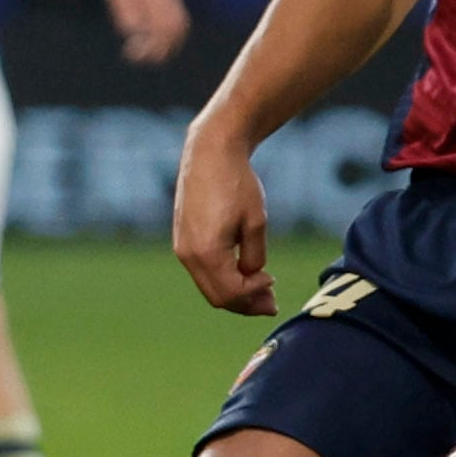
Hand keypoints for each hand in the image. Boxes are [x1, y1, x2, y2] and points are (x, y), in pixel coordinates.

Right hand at [171, 127, 275, 314]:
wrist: (210, 152)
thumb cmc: (237, 183)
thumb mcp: (256, 222)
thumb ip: (255, 256)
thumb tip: (251, 276)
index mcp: (206, 252)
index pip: (231, 292)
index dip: (255, 295)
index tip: (273, 281)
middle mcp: (188, 255)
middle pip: (217, 297)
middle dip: (245, 303)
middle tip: (271, 303)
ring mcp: (182, 248)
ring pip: (208, 286)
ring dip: (234, 292)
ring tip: (261, 288)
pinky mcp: (183, 240)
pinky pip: (203, 271)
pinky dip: (222, 277)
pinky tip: (242, 271)